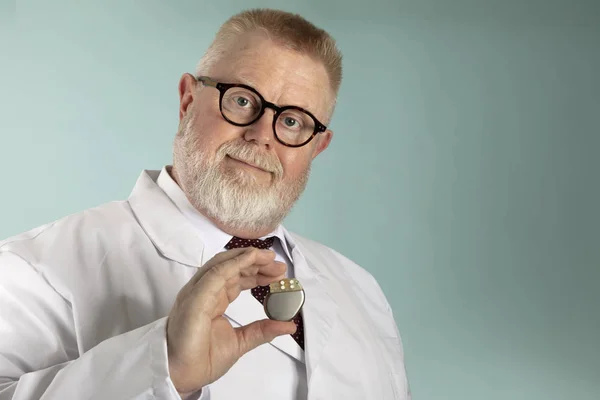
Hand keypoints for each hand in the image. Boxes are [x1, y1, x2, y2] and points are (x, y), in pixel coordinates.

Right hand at [166, 247, 296, 394]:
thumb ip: (263, 330)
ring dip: (247, 257)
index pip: (236, 277)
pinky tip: (252, 259)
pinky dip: (235, 263)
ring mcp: (198, 292)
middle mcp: (204, 291)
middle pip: (231, 266)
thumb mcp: (241, 341)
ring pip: (223, 263)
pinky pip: (216, 274)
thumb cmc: (201, 359)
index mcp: (213, 299)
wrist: (182, 375)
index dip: (257, 272)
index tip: (278, 273)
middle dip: (256, 262)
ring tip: (269, 257)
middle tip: (279, 266)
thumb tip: (288, 325)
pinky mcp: (195, 297)